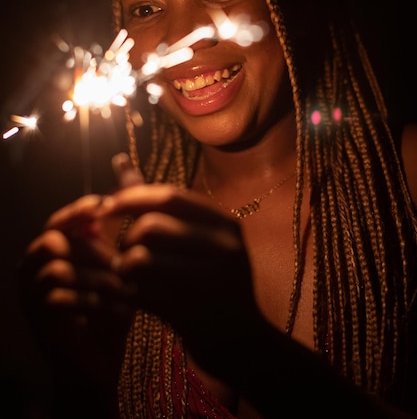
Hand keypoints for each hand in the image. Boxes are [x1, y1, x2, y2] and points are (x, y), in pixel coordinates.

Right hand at [17, 194, 134, 387]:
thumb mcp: (119, 254)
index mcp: (52, 247)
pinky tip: (120, 310)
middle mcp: (32, 265)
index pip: (60, 219)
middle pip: (55, 239)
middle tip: (124, 263)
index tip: (107, 209)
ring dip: (97, 278)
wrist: (101, 358)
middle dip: (93, 250)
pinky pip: (59, 299)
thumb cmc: (112, 301)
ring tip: (127, 291)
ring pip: (58, 268)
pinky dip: (93, 302)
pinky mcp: (35, 319)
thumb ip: (120, 214)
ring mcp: (29, 293)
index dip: (81, 211)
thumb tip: (125, 161)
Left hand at [100, 184, 264, 373]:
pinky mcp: (193, 311)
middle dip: (126, 238)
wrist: (243, 341)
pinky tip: (138, 296)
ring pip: (140, 258)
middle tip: (126, 252)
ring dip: (126, 267)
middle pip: (150, 226)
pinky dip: (130, 292)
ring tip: (132, 275)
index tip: (107, 207)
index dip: (131, 197)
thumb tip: (119, 161)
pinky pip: (141, 292)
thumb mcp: (201, 238)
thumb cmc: (213, 281)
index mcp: (224, 224)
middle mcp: (223, 247)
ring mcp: (211, 280)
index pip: (169, 196)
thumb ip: (161, 204)